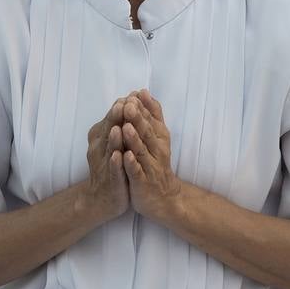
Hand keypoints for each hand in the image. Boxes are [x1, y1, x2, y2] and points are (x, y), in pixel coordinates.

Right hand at [82, 99, 130, 222]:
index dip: (122, 107)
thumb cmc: (112, 165)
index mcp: (102, 136)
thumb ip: (119, 122)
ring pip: (110, 149)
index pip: (112, 118)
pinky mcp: (110, 180)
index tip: (133, 95)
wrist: (101, 199)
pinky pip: (112, 170)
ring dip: (113, 138)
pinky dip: (114, 162)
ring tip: (118, 127)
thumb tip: (127, 99)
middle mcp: (100, 147)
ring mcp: (104, 164)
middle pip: (109, 129)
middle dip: (116, 118)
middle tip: (123, 104)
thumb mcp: (114, 142)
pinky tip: (118, 156)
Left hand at [118, 91, 182, 222]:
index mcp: (158, 137)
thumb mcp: (156, 136)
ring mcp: (150, 166)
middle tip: (129, 105)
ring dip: (133, 139)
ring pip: (141, 151)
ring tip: (125, 127)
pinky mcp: (143, 182)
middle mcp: (156, 150)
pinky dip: (132, 164)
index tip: (133, 94)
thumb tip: (143, 91)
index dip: (142, 108)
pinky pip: (137, 172)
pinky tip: (126, 156)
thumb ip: (151, 114)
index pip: (150, 119)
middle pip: (146, 132)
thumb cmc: (155, 162)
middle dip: (138, 119)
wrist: (163, 197)